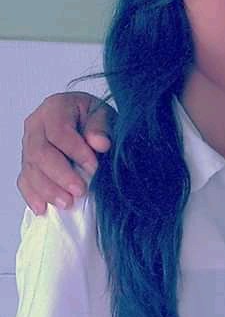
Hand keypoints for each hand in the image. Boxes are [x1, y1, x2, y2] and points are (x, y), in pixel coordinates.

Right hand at [17, 92, 114, 214]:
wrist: (92, 127)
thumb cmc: (98, 122)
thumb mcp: (107, 117)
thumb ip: (103, 128)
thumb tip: (100, 142)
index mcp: (56, 107)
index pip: (58, 131)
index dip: (75, 151)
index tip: (94, 167)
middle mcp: (36, 125)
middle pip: (40, 152)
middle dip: (60, 174)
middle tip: (80, 190)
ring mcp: (29, 145)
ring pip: (31, 169)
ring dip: (48, 189)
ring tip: (67, 203)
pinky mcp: (29, 164)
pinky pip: (24, 180)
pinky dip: (33, 196)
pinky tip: (43, 208)